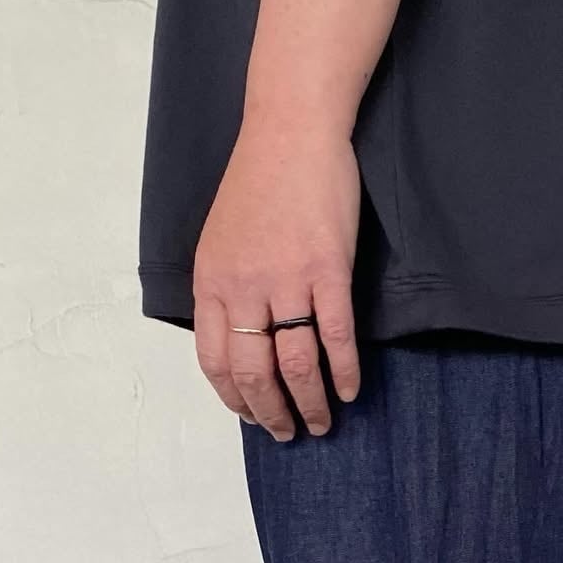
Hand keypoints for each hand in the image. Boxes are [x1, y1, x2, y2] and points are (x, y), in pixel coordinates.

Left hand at [192, 114, 362, 440]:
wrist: (291, 131)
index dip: (233, 398)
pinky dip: (344, 370)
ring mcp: (287, 279)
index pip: (214, 361)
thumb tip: (240, 336)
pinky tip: (351, 389)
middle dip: (271, 413)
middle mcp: (243, 287)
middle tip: (288, 432)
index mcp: (212, 281)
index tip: (250, 417)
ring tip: (322, 422)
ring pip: (295, 363)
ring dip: (310, 402)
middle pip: (254, 372)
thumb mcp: (221, 238)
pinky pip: (335, 335)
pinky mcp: (328, 270)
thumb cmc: (260, 181)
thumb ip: (226, 288)